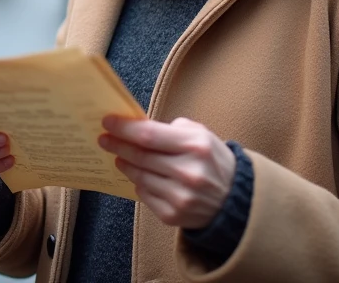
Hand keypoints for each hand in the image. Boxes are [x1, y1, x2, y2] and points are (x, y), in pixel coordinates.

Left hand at [99, 115, 235, 229]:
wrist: (235, 199)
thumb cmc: (213, 160)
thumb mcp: (201, 135)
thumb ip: (171, 129)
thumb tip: (138, 128)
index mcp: (196, 146)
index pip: (149, 135)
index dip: (124, 129)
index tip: (107, 122)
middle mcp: (188, 173)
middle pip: (140, 157)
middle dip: (118, 146)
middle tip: (104, 139)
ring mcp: (180, 197)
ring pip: (139, 177)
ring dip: (125, 165)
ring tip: (120, 157)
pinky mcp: (173, 215)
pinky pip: (145, 195)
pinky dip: (140, 184)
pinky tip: (140, 176)